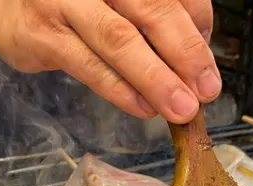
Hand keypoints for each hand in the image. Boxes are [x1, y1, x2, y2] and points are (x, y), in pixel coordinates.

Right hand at [0, 0, 219, 122]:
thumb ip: (148, 12)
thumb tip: (196, 46)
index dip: (199, 24)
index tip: (207, 61)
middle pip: (153, 11)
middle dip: (187, 54)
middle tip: (208, 89)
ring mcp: (66, 4)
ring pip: (121, 41)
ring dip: (158, 79)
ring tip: (182, 108)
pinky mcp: (44, 37)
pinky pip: (90, 67)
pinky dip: (121, 90)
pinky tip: (144, 107)